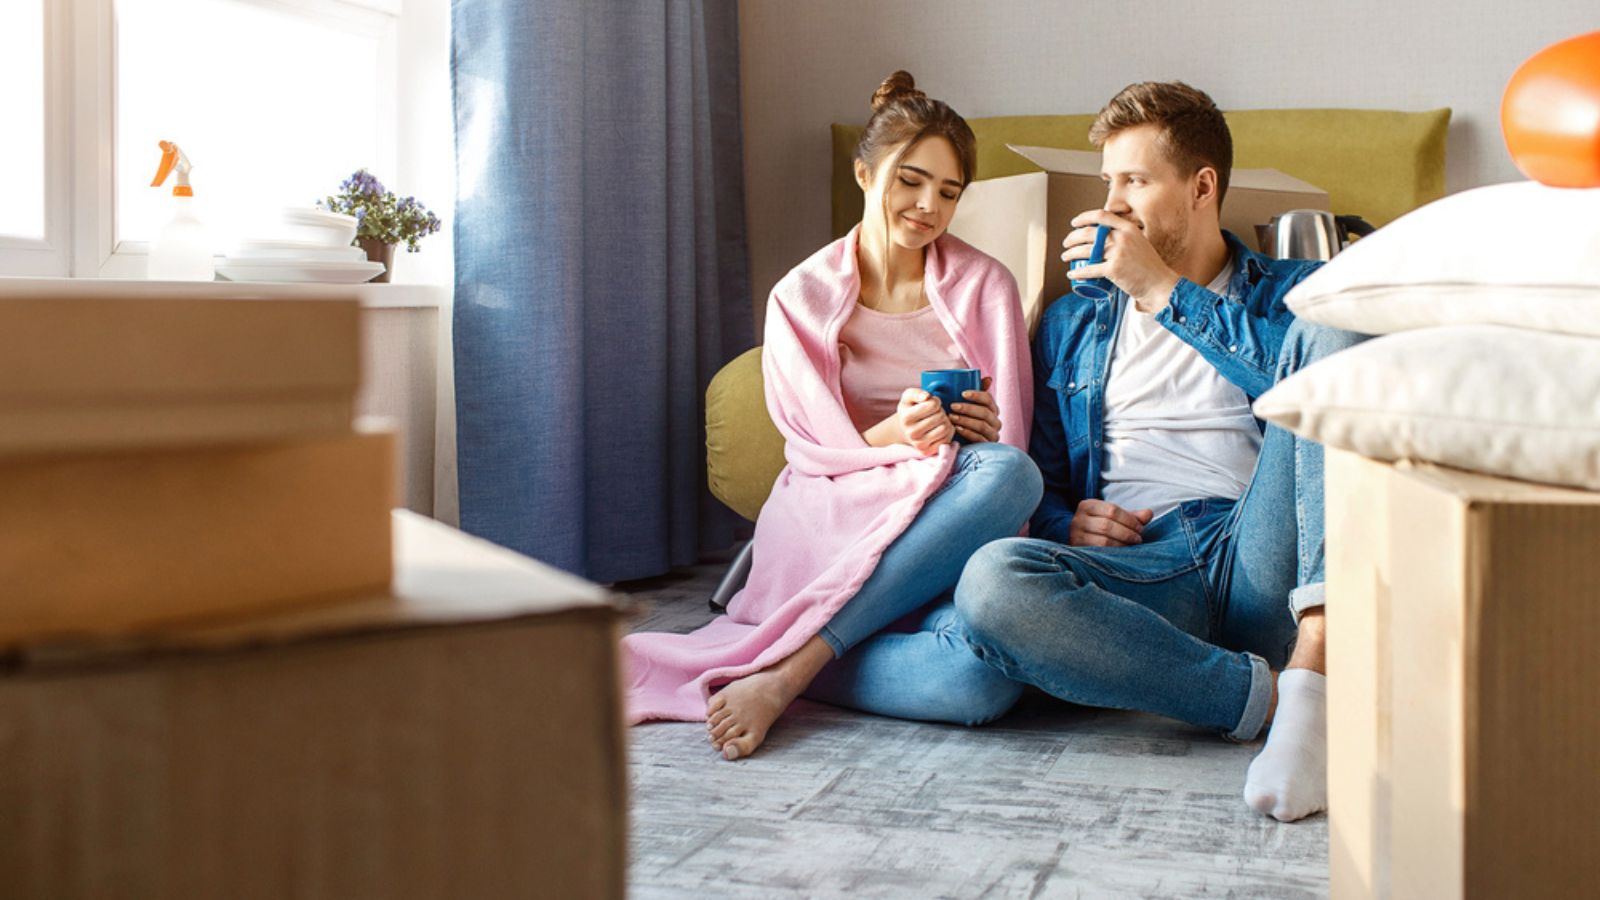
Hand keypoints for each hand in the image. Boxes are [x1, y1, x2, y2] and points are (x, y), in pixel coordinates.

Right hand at [893, 388, 953, 454]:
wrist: (905, 429)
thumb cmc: (910, 409)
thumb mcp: (909, 397)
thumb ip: (917, 393)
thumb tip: (926, 397)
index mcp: (906, 417)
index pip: (933, 405)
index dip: (935, 401)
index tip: (930, 404)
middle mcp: (911, 433)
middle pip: (940, 416)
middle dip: (940, 411)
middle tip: (934, 413)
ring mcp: (919, 444)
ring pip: (945, 428)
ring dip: (945, 421)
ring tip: (937, 421)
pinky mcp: (927, 452)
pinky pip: (947, 439)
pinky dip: (947, 432)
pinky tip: (939, 429)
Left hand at [949, 376, 1000, 442]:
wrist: (960, 443)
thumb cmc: (963, 420)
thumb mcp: (967, 405)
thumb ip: (974, 392)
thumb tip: (989, 378)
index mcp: (993, 409)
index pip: (988, 399)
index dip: (976, 395)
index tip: (962, 393)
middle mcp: (996, 422)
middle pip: (985, 413)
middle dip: (968, 408)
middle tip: (953, 406)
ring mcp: (993, 435)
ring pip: (982, 426)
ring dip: (966, 420)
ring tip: (952, 417)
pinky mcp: (987, 446)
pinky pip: (979, 439)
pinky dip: (968, 433)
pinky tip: (957, 429)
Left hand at [1060, 210, 1181, 313]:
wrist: (1159, 284)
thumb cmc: (1149, 267)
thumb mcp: (1139, 244)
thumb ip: (1125, 238)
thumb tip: (1106, 237)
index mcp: (1129, 228)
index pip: (1101, 216)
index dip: (1084, 218)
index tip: (1074, 223)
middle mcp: (1123, 237)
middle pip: (1089, 233)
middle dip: (1072, 238)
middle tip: (1066, 244)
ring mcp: (1118, 253)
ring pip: (1086, 251)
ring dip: (1071, 253)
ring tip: (1065, 257)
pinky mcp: (1114, 269)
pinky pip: (1089, 270)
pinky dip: (1078, 273)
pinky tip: (1071, 274)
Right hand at [1068, 499, 1153, 546]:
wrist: (1080, 537)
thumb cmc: (1100, 525)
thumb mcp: (1114, 517)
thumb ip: (1131, 516)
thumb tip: (1149, 514)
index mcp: (1088, 505)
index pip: (1112, 510)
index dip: (1129, 520)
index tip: (1140, 528)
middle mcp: (1078, 519)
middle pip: (1107, 525)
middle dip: (1127, 533)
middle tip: (1138, 539)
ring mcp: (1076, 535)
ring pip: (1103, 541)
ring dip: (1122, 544)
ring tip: (1132, 545)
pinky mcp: (1078, 550)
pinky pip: (1099, 552)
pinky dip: (1114, 552)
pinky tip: (1122, 553)